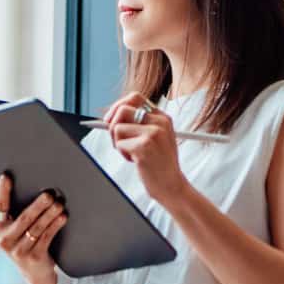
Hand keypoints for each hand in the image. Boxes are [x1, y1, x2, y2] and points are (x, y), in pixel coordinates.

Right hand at [0, 173, 67, 283]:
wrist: (36, 272)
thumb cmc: (24, 241)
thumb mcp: (12, 227)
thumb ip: (8, 208)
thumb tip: (4, 178)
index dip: (2, 191)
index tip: (7, 176)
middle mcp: (4, 239)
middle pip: (23, 218)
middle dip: (38, 204)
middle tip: (49, 193)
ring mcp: (18, 251)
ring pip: (36, 228)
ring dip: (50, 214)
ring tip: (59, 203)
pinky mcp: (33, 258)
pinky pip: (46, 237)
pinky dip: (55, 226)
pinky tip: (63, 217)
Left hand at [103, 91, 191, 207]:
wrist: (172, 185)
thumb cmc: (161, 164)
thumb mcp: (157, 138)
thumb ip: (140, 124)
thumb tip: (112, 115)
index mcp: (163, 117)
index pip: (134, 97)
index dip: (118, 106)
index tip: (111, 119)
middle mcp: (159, 122)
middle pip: (122, 109)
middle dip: (112, 124)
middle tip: (117, 139)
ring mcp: (153, 133)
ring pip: (117, 127)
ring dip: (118, 143)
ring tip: (131, 153)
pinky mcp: (144, 146)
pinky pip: (119, 144)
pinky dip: (123, 154)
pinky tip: (135, 161)